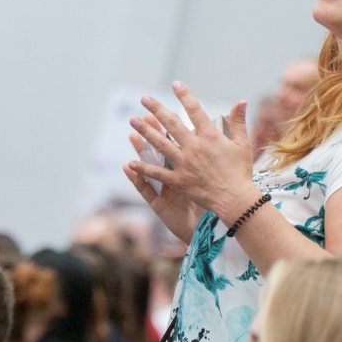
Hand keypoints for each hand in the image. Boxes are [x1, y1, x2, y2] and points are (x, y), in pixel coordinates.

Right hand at [123, 117, 200, 243]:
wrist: (206, 229)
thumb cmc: (209, 204)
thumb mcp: (209, 179)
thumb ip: (210, 157)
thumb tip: (213, 135)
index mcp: (185, 168)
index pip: (175, 144)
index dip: (167, 129)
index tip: (159, 112)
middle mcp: (172, 176)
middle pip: (160, 151)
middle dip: (152, 133)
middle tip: (142, 115)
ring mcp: (163, 188)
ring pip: (150, 167)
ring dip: (140, 151)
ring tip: (132, 135)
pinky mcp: (159, 203)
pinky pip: (146, 188)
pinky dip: (137, 178)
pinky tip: (127, 166)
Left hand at [125, 82, 255, 220]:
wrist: (235, 199)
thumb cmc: (241, 171)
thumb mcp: (243, 144)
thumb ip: (239, 121)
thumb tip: (241, 101)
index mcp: (210, 137)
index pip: (195, 110)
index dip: (185, 96)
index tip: (176, 84)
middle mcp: (194, 147)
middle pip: (172, 124)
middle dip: (157, 109)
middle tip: (144, 99)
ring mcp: (184, 164)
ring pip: (160, 144)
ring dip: (145, 132)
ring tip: (133, 120)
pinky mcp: (179, 180)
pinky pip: (158, 173)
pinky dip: (144, 168)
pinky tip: (131, 162)